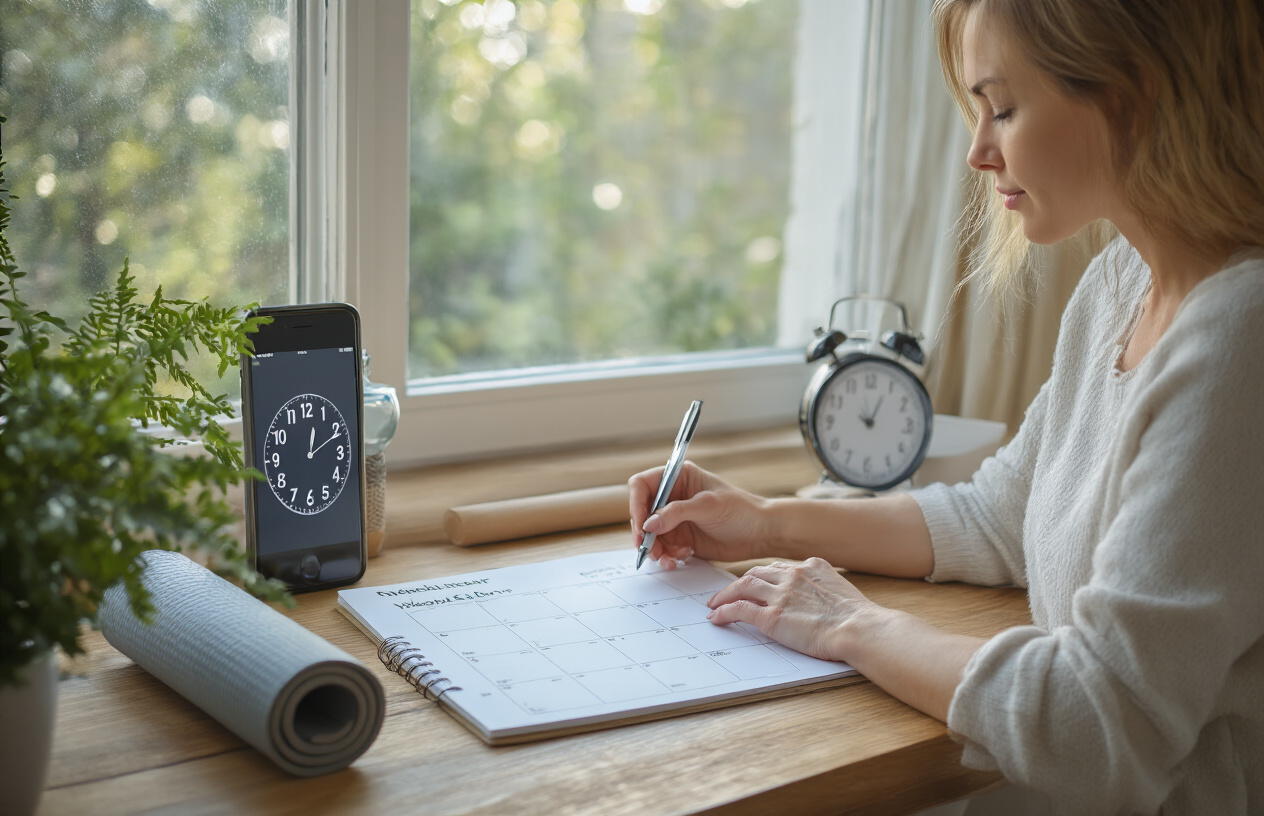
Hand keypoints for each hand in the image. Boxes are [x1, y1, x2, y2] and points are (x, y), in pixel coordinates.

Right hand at [628, 461, 773, 567]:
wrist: (761, 534)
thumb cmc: (741, 510)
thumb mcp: (708, 506)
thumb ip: (676, 513)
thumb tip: (648, 524)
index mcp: (678, 477)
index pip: (642, 485)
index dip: (636, 504)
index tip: (641, 526)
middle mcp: (673, 497)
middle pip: (641, 512)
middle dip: (643, 533)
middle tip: (649, 549)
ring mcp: (675, 518)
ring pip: (649, 534)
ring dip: (655, 548)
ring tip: (668, 559)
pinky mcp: (680, 537)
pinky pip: (662, 548)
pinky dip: (666, 556)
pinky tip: (682, 557)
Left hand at [705, 557, 880, 661]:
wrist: (860, 628)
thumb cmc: (858, 618)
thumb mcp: (841, 591)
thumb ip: (823, 589)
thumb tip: (819, 602)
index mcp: (811, 566)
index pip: (777, 568)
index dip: (761, 576)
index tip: (754, 583)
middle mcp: (793, 575)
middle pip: (755, 573)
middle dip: (738, 582)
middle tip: (726, 592)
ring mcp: (780, 595)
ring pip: (742, 586)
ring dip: (725, 595)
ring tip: (714, 603)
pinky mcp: (772, 617)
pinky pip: (739, 609)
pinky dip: (724, 612)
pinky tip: (716, 617)